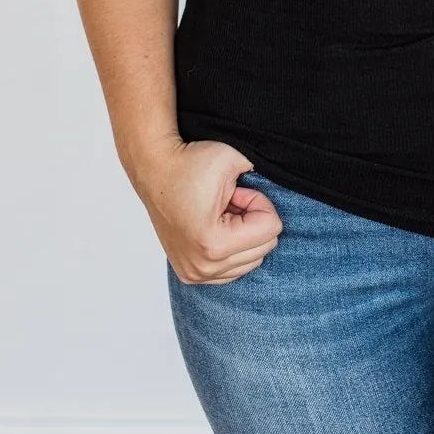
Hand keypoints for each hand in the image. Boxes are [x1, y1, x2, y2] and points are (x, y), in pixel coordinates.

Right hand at [131, 136, 281, 284]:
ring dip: (244, 234)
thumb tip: (280, 188)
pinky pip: (233, 270)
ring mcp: (195, 274)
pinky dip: (233, 248)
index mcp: (213, 244)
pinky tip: (215, 227)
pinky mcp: (190, 275)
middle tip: (230, 199)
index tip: (236, 190)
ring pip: (252, 261)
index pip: (271, 229)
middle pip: (264, 248)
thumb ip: (265, 176)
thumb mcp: (234, 159)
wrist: (153, 169)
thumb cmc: (189, 163)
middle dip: (253, 219)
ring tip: (222, 212)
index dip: (258, 201)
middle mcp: (203, 266)